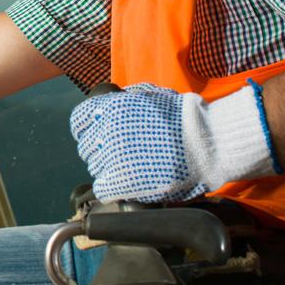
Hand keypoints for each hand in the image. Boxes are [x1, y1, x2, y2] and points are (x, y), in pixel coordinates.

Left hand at [69, 82, 278, 202]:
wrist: (205, 143)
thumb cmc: (182, 118)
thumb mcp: (149, 95)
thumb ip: (123, 100)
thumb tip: (108, 102)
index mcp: (111, 108)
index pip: (79, 121)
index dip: (87, 129)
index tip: (96, 134)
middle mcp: (107, 131)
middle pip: (87, 147)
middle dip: (101, 150)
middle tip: (120, 153)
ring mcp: (113, 157)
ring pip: (95, 168)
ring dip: (109, 169)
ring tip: (131, 167)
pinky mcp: (122, 181)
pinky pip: (103, 188)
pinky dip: (112, 188)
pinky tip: (126, 183)